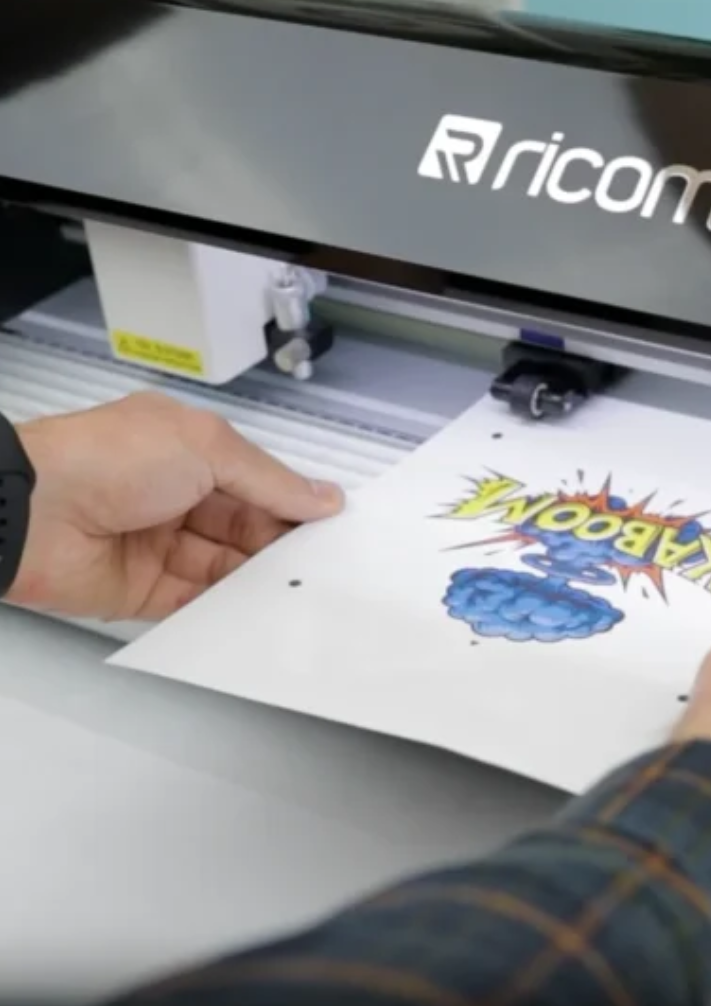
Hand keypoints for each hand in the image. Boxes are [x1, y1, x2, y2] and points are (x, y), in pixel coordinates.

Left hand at [10, 391, 343, 620]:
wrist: (31, 511)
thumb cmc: (110, 458)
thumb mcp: (207, 446)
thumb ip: (269, 479)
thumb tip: (322, 497)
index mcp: (188, 450)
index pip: (255, 480)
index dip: (291, 500)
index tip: (331, 523)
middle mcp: (175, 496)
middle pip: (245, 525)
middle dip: (282, 542)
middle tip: (322, 561)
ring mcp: (158, 545)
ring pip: (226, 566)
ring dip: (259, 577)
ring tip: (300, 588)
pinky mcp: (142, 591)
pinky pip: (196, 603)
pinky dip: (227, 609)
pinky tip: (260, 611)